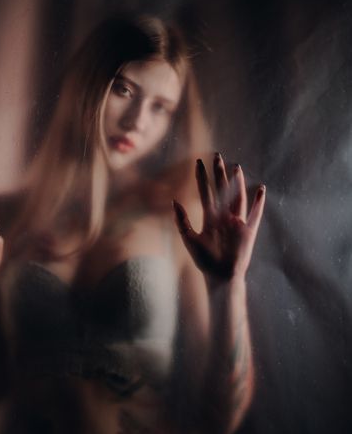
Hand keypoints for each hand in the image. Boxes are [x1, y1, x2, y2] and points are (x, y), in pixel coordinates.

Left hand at [172, 154, 264, 283]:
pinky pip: (255, 215)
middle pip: (222, 190)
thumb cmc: (204, 261)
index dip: (202, 178)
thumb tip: (174, 201)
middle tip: (217, 156)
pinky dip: (258, 203)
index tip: (198, 162)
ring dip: (238, 183)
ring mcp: (237, 223)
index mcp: (210, 217)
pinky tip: (260, 190)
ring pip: (238, 197)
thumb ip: (182, 220)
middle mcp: (224, 216)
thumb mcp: (189, 239)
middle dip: (219, 174)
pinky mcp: (248, 232)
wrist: (220, 277)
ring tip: (237, 167)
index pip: (205, 192)